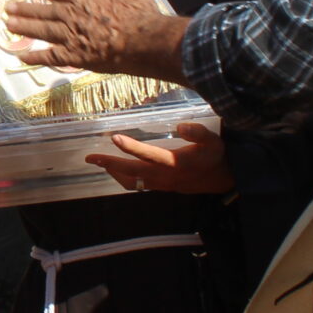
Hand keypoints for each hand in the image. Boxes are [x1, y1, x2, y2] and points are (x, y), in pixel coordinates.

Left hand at [3, 0, 187, 80]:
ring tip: (8, 25)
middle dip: (25, 9)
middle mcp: (73, 17)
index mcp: (86, 0)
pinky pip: (50, 57)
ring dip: (25, 28)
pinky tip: (22, 56)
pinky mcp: (75, 57)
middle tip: (8, 8)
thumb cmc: (140, 16)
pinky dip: (35, 57)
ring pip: (43, 31)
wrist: (145, 43)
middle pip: (45, 12)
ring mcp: (72, 37)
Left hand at [84, 122, 232, 194]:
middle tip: (90, 157)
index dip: (132, 147)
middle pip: (133, 172)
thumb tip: (180, 126)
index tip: (115, 137)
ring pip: (132, 182)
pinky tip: (116, 169)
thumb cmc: (215, 156)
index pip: (150, 155)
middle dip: (110, 164)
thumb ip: (198, 132)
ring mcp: (162, 184)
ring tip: (99, 162)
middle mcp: (166, 175)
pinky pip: (138, 186)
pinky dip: (123, 178)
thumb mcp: (213, 140)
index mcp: (176, 162)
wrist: (222, 179)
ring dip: (114, 172)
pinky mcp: (161, 187)